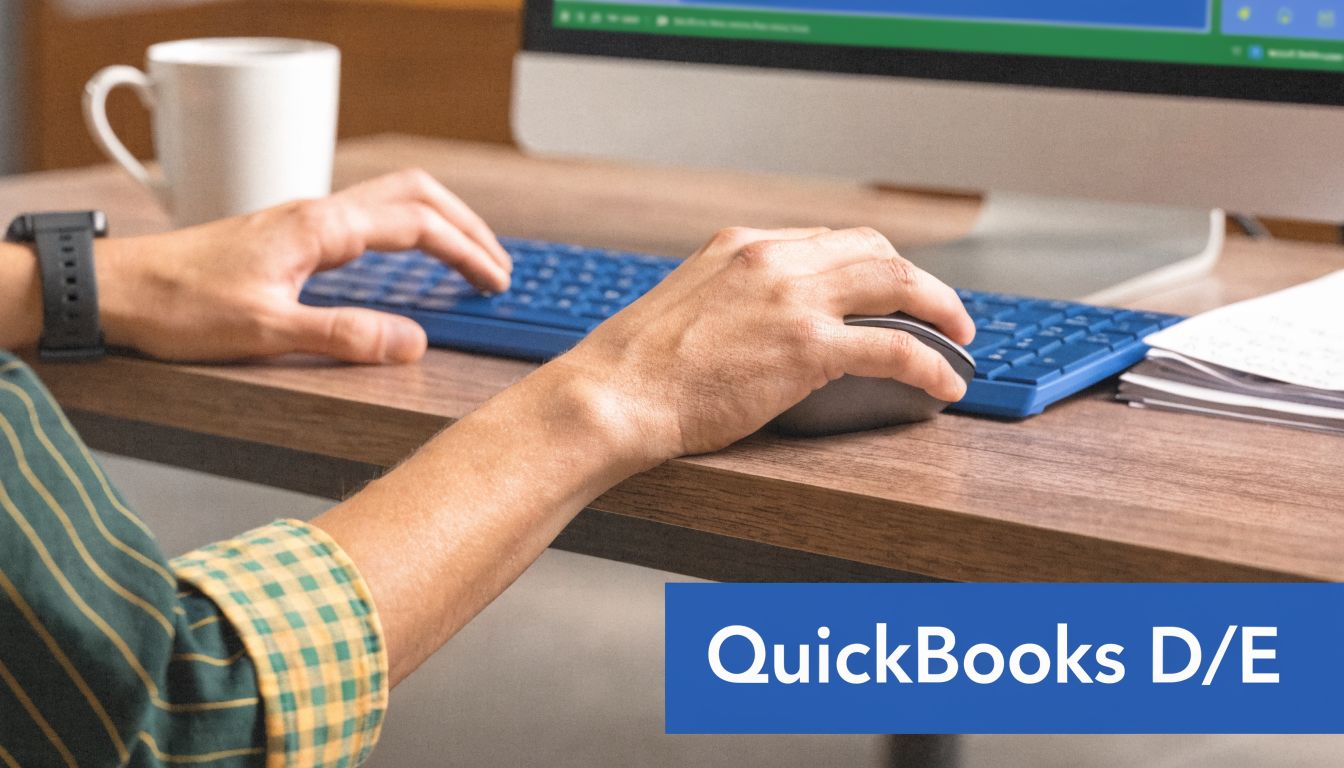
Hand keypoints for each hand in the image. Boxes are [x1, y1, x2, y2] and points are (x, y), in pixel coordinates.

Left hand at [98, 169, 510, 362]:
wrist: (119, 289)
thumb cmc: (180, 306)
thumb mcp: (267, 330)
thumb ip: (345, 334)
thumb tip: (414, 341)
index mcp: (319, 227)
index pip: (417, 224)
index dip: (466, 251)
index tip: (496, 282)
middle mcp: (316, 214)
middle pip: (414, 194)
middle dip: (465, 224)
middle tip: (499, 264)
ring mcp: (304, 221)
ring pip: (392, 200)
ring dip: (439, 224)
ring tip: (470, 259)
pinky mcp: (292, 236)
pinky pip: (368, 220)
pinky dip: (408, 233)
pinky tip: (410, 264)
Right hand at [555, 227, 975, 459]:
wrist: (612, 395)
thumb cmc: (636, 369)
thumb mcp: (685, 305)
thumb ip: (732, 298)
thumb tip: (764, 325)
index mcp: (743, 245)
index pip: (830, 240)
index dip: (872, 265)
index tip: (890, 290)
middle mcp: (774, 259)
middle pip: (874, 249)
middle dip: (919, 279)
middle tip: (943, 311)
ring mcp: (792, 299)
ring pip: (896, 281)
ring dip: (940, 308)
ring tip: (960, 339)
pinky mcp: (806, 347)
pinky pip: (895, 347)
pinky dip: (932, 364)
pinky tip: (945, 384)